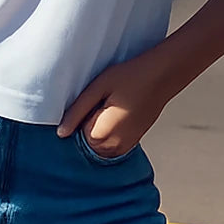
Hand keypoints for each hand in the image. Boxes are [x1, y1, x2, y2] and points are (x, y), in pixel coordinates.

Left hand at [56, 52, 171, 157]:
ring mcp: (125, 147)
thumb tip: (61, 132)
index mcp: (103, 134)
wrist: (162, 76)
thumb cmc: (131, 77)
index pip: (76, 135)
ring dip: (99, 128)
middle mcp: (114, 147)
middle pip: (87, 142)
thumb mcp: (98, 87)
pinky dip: (109, 131)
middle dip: (88, 124)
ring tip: (112, 105)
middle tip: (104, 101)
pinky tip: (118, 112)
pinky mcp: (132, 143)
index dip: (81, 115)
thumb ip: (77, 111)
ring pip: (98, 144)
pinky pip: (111, 144)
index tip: (94, 101)